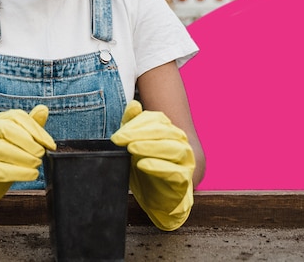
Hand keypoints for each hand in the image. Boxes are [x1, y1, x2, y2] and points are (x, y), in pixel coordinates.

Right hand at [0, 105, 55, 224]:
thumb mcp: (12, 140)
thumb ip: (28, 126)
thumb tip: (43, 109)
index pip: (16, 117)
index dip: (36, 129)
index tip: (49, 144)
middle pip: (6, 129)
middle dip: (28, 141)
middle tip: (40, 154)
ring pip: (0, 149)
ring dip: (23, 157)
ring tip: (36, 165)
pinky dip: (17, 173)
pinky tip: (30, 174)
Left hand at [110, 100, 194, 230]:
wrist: (157, 198)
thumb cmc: (146, 168)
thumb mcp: (133, 144)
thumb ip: (132, 125)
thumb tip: (134, 104)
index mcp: (169, 130)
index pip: (156, 119)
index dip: (136, 124)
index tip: (117, 134)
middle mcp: (181, 142)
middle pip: (163, 131)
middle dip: (139, 133)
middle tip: (119, 139)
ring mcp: (185, 161)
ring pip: (173, 148)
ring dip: (150, 147)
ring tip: (132, 148)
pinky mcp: (185, 180)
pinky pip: (175, 172)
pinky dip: (159, 167)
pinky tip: (143, 164)